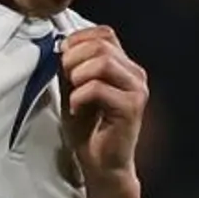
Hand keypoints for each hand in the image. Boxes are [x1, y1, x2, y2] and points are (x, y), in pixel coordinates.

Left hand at [59, 26, 148, 184]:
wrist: (103, 164)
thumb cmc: (89, 129)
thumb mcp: (74, 89)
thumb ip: (71, 67)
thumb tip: (62, 45)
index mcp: (124, 66)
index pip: (105, 33)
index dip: (79, 39)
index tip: (62, 56)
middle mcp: (135, 74)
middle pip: (102, 44)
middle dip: (74, 58)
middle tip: (66, 79)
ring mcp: (137, 90)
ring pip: (102, 62)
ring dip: (77, 75)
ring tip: (73, 94)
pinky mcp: (131, 108)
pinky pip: (98, 88)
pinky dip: (79, 96)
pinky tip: (77, 108)